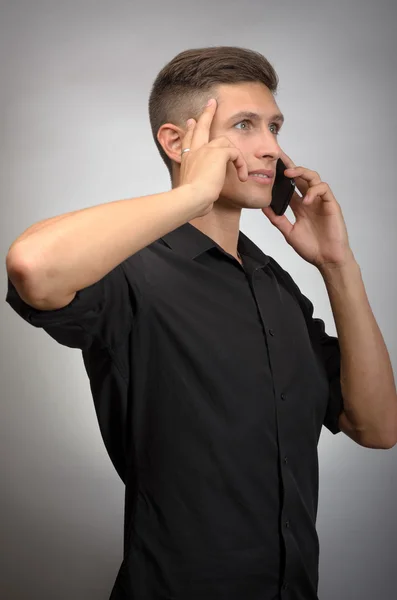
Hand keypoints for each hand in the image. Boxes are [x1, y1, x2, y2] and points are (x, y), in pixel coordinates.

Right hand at [179, 98, 247, 216]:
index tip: (191, 122)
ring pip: (225, 141)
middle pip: (200, 126)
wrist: (191, 197)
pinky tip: (242, 177)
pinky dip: (241, 165)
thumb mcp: (192, 193)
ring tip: (242, 170)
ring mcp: (205, 150)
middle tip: (211, 103)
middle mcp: (194, 151)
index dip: (190, 130)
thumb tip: (205, 203)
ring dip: (236, 156)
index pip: (188, 139)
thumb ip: (199, 192)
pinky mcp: (218, 153)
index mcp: (188, 159)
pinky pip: (235, 153)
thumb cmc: (191, 199)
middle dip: (206, 113)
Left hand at [261, 149, 354, 269]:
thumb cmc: (312, 248)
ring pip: (313, 178)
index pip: (290, 186)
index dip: (282, 175)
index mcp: (299, 206)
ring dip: (302, 173)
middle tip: (279, 159)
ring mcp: (321, 202)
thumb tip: (262, 207)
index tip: (271, 165)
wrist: (327, 260)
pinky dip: (314, 191)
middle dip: (290, 166)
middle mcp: (310, 201)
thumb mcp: (288, 232)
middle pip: (301, 177)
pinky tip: (306, 200)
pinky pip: (323, 189)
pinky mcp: (331, 204)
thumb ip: (277, 219)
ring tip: (289, 174)